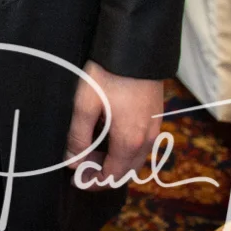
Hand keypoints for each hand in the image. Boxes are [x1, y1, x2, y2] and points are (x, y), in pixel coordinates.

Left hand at [65, 63, 165, 184]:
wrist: (135, 49)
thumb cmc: (107, 74)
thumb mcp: (84, 104)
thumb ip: (78, 137)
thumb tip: (74, 162)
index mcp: (130, 140)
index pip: (114, 176)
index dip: (94, 182)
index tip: (77, 179)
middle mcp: (148, 138)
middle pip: (127, 170)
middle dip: (104, 174)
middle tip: (81, 167)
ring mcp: (155, 127)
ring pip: (136, 158)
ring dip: (116, 161)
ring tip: (92, 150)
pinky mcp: (156, 115)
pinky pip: (143, 143)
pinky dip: (126, 149)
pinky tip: (109, 135)